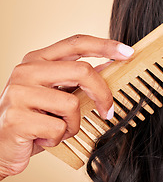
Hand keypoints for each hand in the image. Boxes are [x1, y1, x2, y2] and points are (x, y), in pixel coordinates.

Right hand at [0, 34, 133, 179]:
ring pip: (72, 105)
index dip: (105, 45)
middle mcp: (27, 70)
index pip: (77, 43)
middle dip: (103, 94)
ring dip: (72, 124)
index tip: (127, 52)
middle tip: (109, 111)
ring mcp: (19, 93)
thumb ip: (78, 80)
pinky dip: (59, 138)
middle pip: (82, 71)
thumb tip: (109, 68)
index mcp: (38, 60)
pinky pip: (59, 128)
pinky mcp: (17, 118)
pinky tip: (43, 138)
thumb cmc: (34, 118)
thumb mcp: (57, 94)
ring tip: (57, 128)